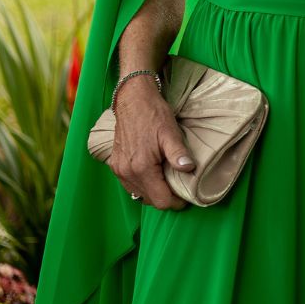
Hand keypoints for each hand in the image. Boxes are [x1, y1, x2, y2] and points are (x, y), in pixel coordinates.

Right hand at [110, 79, 194, 209]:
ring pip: (138, 194)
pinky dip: (142, 185)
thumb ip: (178, 154)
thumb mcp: (170, 132)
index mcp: (141, 168)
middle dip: (165, 198)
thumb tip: (189, 169)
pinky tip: (153, 175)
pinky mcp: (115, 165)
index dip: (175, 202)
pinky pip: (130, 185)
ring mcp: (119, 169)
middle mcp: (127, 172)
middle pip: (149, 200)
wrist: (133, 100)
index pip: (160, 200)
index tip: (186, 197)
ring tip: (168, 181)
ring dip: (153, 192)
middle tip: (179, 188)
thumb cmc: (153, 115)